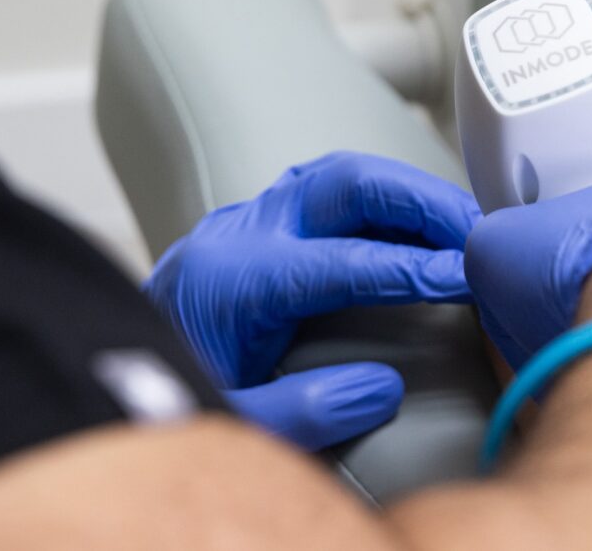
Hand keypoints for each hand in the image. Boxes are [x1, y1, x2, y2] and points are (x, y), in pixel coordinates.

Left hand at [145, 151, 480, 450]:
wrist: (115, 352)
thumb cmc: (169, 381)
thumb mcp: (224, 417)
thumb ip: (296, 412)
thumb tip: (379, 390)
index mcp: (233, 278)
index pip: (340, 260)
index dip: (409, 266)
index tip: (464, 276)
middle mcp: (242, 232)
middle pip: (343, 184)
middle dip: (419, 199)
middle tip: (476, 228)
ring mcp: (248, 218)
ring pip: (339, 174)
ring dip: (404, 189)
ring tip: (458, 219)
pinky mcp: (257, 220)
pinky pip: (328, 187)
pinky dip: (380, 197)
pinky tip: (413, 220)